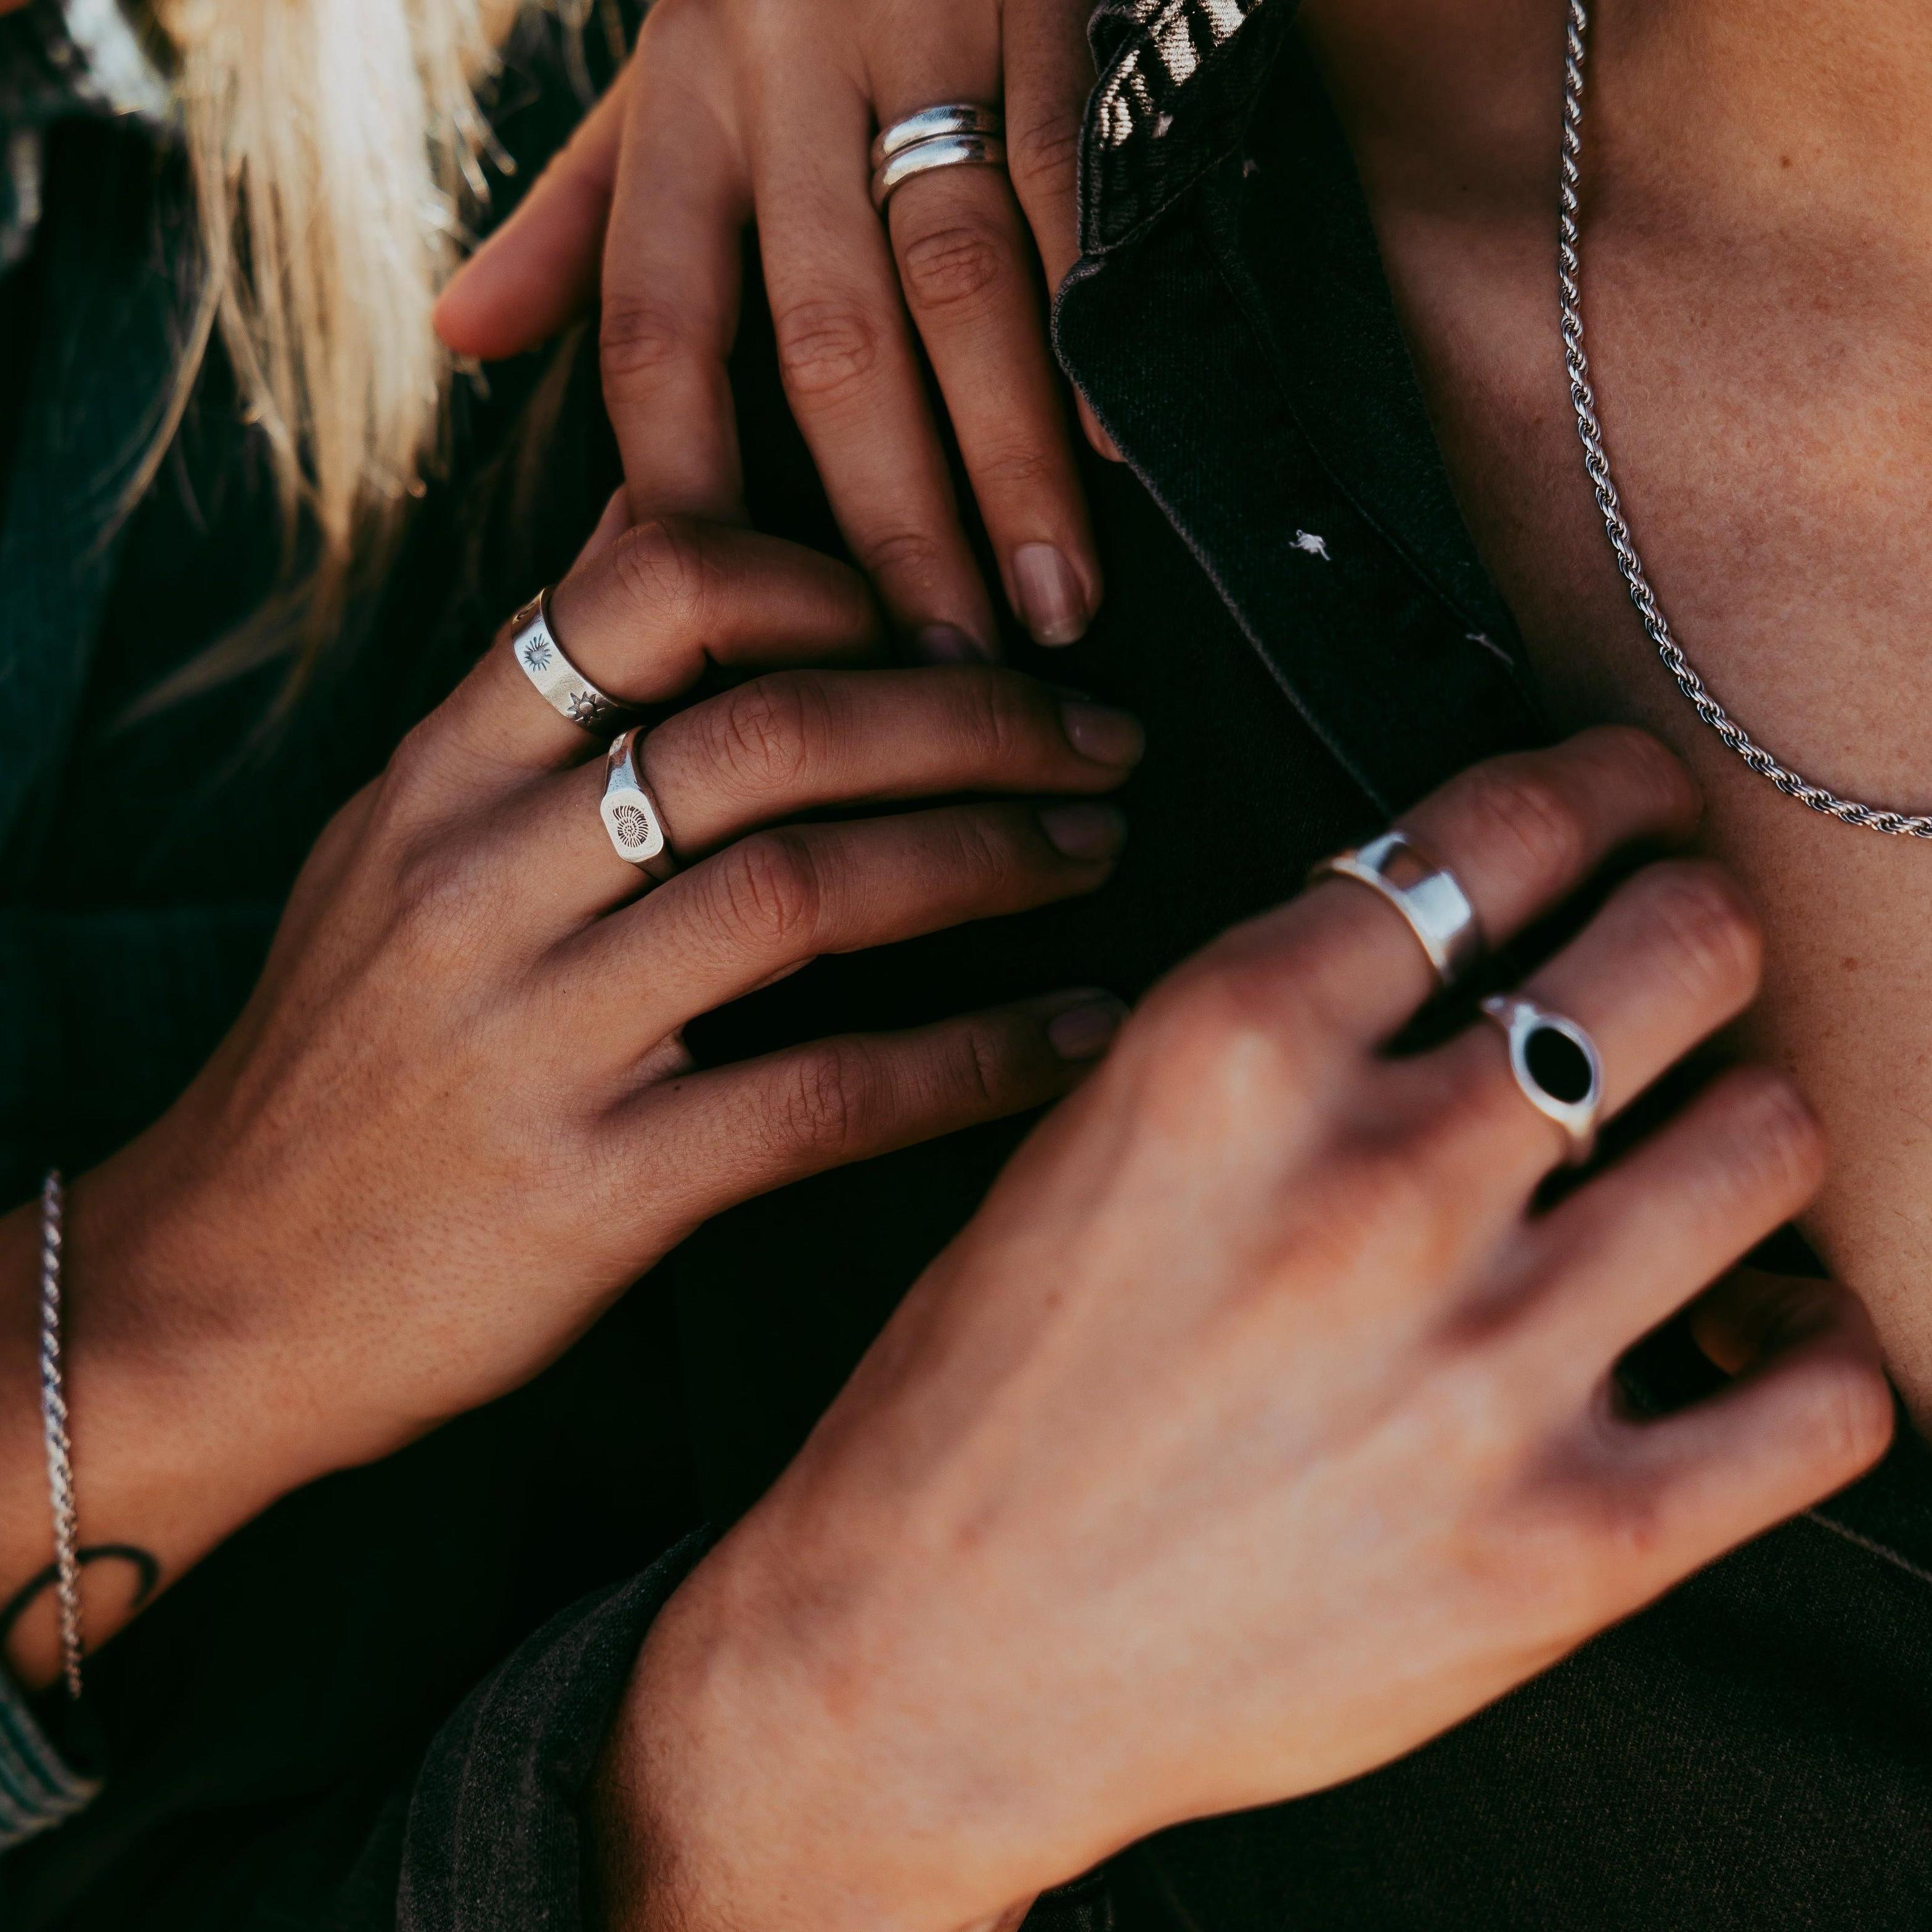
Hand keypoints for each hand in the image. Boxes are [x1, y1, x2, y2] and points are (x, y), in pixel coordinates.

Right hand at [0, 505, 1139, 1686]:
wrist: (215, 1291)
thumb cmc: (339, 1063)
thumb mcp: (391, 853)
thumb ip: (526, 712)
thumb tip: (652, 539)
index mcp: (440, 782)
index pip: (640, 595)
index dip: (817, 579)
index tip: (933, 619)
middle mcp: (485, 882)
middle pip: (765, 732)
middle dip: (966, 717)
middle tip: (1097, 735)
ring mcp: (538, 1034)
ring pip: (804, 892)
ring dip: (988, 857)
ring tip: (1097, 849)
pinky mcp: (595, 1186)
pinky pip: (821, 1097)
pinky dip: (970, 1058)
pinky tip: (1070, 1037)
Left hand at [434, 0, 1109, 659]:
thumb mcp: (663, 66)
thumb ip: (580, 208)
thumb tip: (464, 342)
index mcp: (686, 101)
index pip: (654, 326)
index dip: (683, 490)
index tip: (732, 638)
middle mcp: (791, 75)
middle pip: (829, 348)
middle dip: (889, 525)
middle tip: (936, 670)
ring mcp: (935, 41)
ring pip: (967, 294)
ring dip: (1013, 469)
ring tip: (1049, 613)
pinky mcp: (1063, 16)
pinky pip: (1080, 199)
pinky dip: (1103, 335)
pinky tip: (1131, 458)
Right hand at [599, 729, 1891, 1931]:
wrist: (937, 1658)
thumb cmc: (985, 1401)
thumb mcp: (1092, 1141)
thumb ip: (1277, 1034)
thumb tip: (1453, 956)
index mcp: (1232, 1055)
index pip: (1495, 834)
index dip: (1598, 788)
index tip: (1630, 798)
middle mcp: (1376, 1185)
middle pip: (1672, 954)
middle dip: (1690, 920)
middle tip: (1680, 943)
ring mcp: (1486, 1367)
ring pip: (1766, 1145)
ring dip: (1743, 1122)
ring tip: (1698, 1147)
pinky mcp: (1566, 1545)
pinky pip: (1821, 1397)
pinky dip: (1806, 1344)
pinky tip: (1744, 1330)